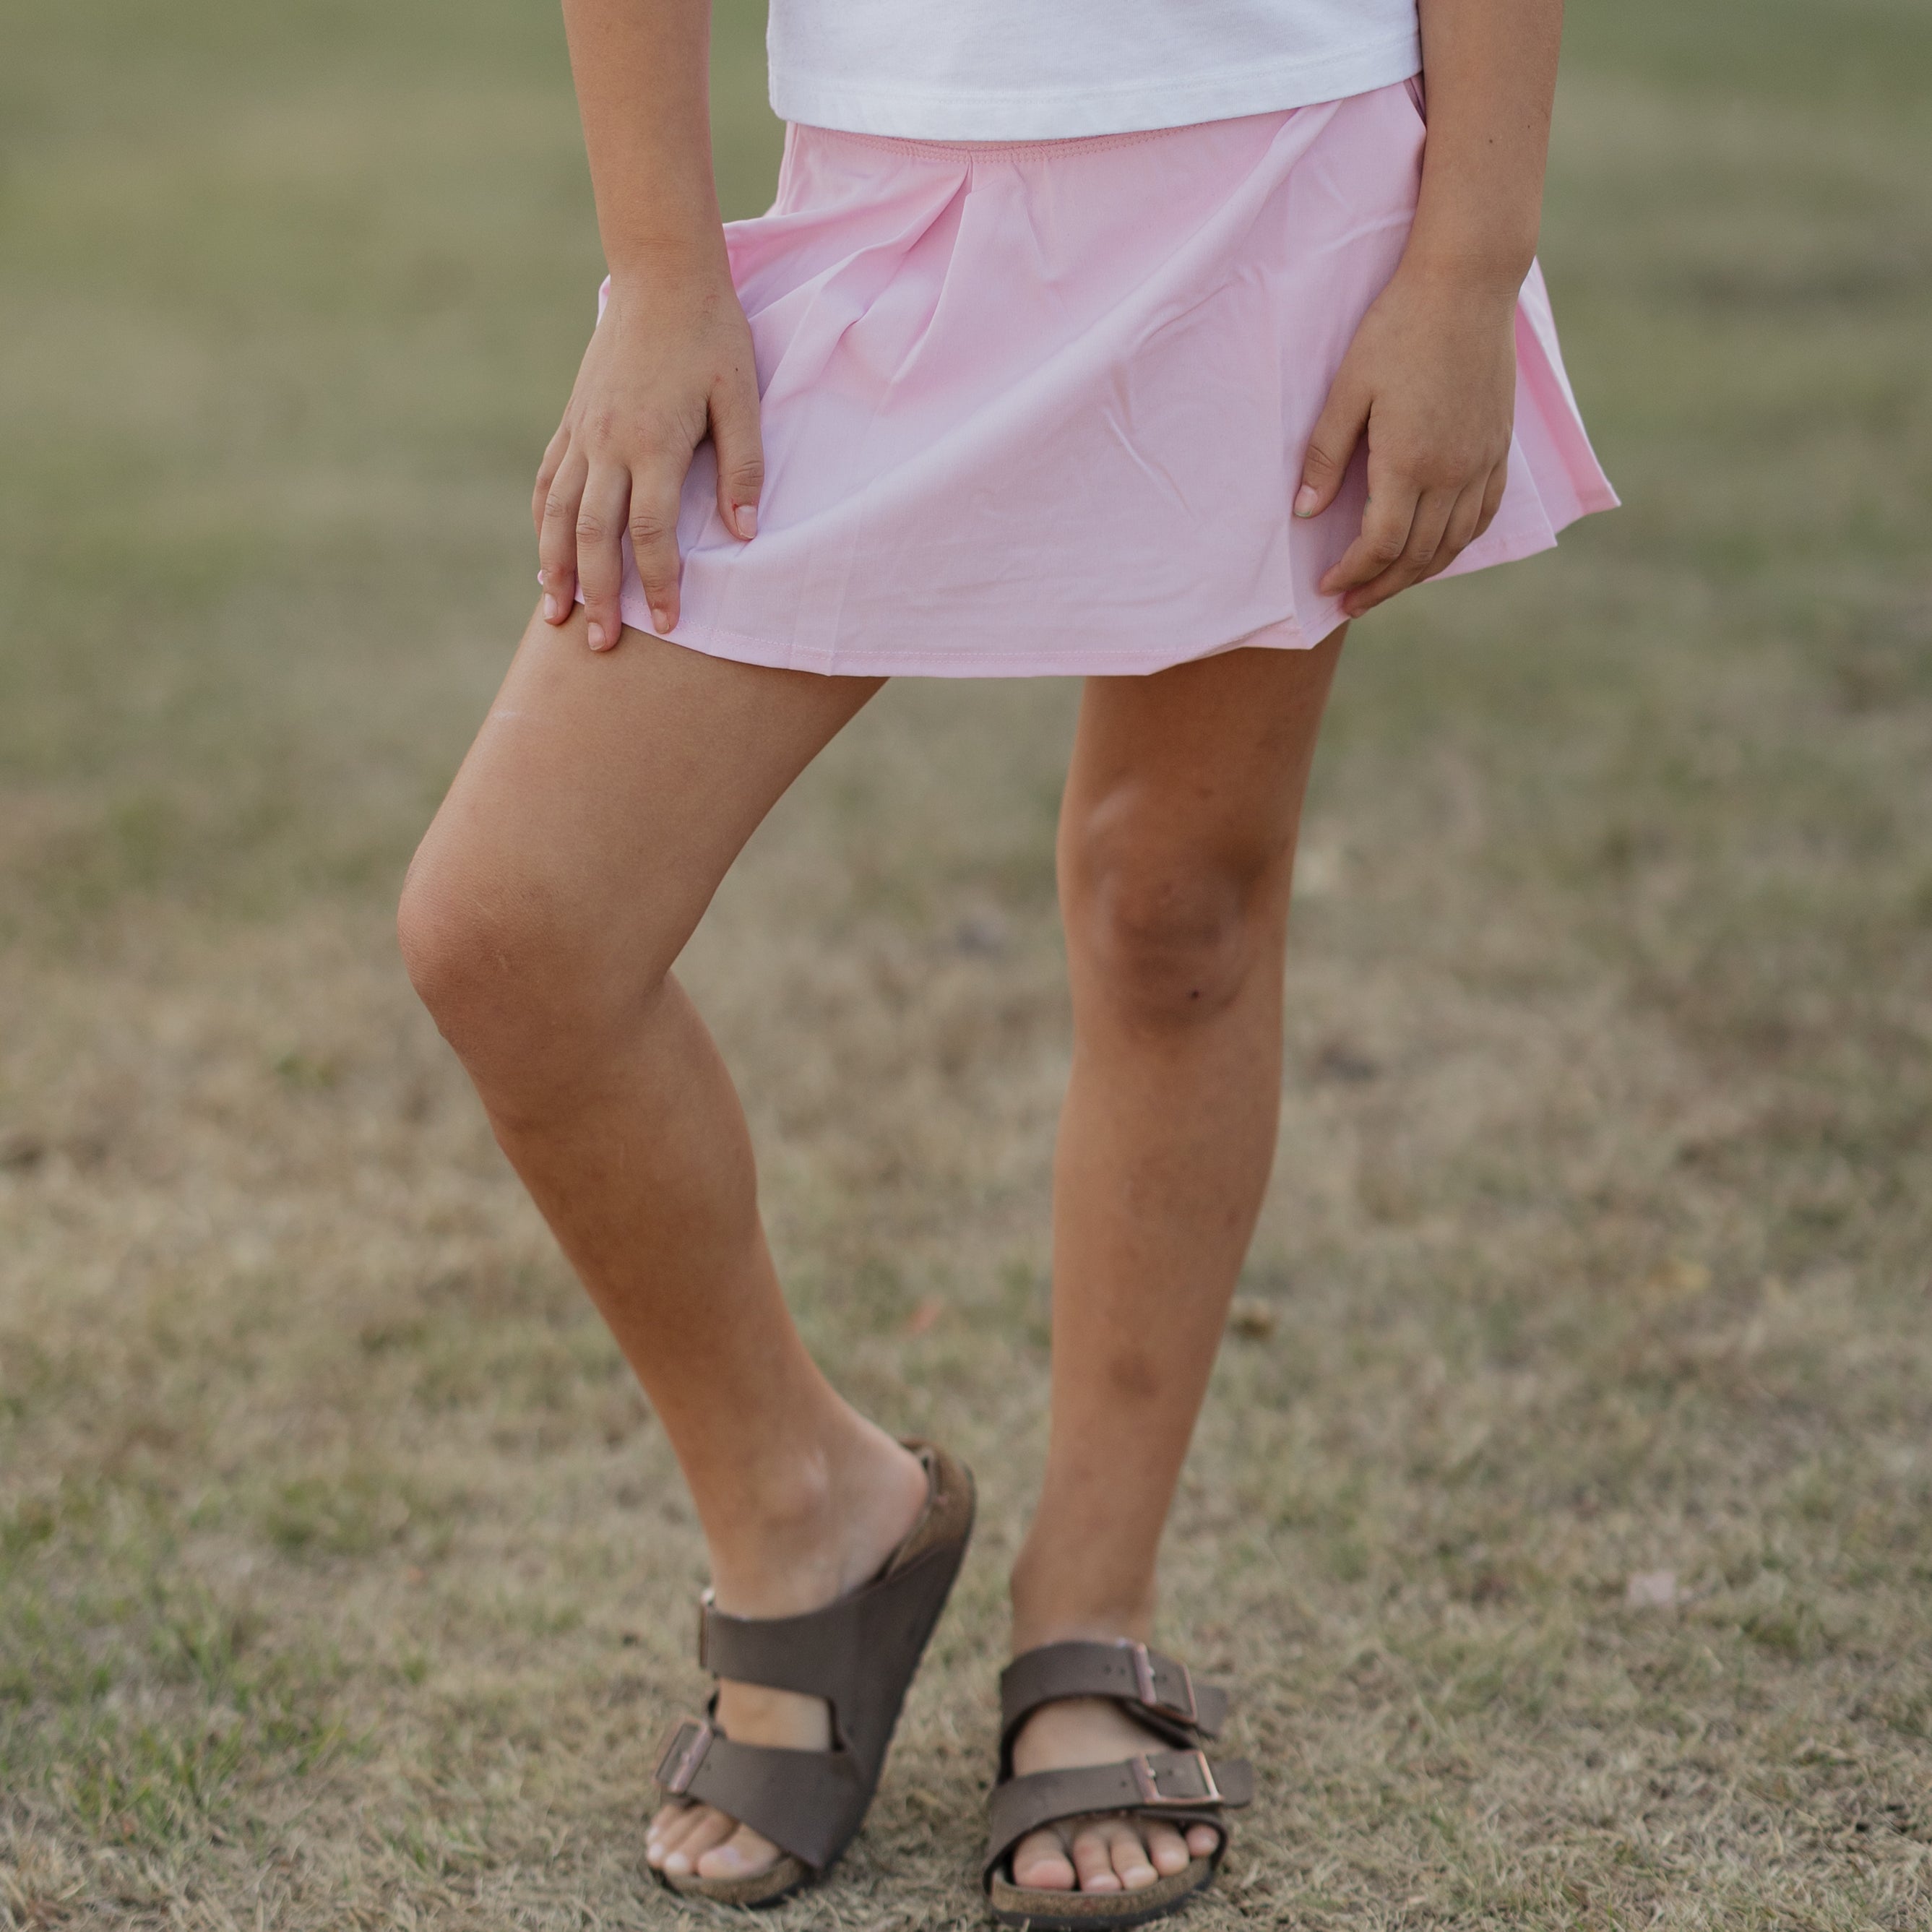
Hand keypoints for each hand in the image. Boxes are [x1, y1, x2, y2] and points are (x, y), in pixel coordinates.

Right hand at [533, 257, 761, 648]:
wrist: (661, 274)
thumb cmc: (712, 336)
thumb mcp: (741, 396)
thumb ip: (742, 466)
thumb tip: (745, 534)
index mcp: (652, 441)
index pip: (652, 530)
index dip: (660, 581)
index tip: (668, 623)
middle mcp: (607, 442)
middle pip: (594, 534)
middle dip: (598, 593)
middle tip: (600, 644)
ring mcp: (582, 432)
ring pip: (558, 514)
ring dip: (556, 568)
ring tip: (557, 615)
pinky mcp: (571, 420)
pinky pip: (547, 482)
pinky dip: (544, 524)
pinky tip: (546, 556)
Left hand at [1293, 268, 1517, 618]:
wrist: (1467, 283)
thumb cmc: (1398, 328)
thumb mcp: (1348, 390)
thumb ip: (1326, 456)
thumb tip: (1304, 513)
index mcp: (1410, 462)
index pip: (1380, 545)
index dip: (1352, 574)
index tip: (1327, 587)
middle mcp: (1452, 472)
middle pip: (1417, 556)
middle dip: (1380, 587)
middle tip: (1350, 604)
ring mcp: (1482, 460)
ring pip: (1453, 543)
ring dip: (1418, 573)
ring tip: (1385, 586)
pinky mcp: (1499, 445)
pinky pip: (1483, 513)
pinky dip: (1457, 543)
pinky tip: (1437, 550)